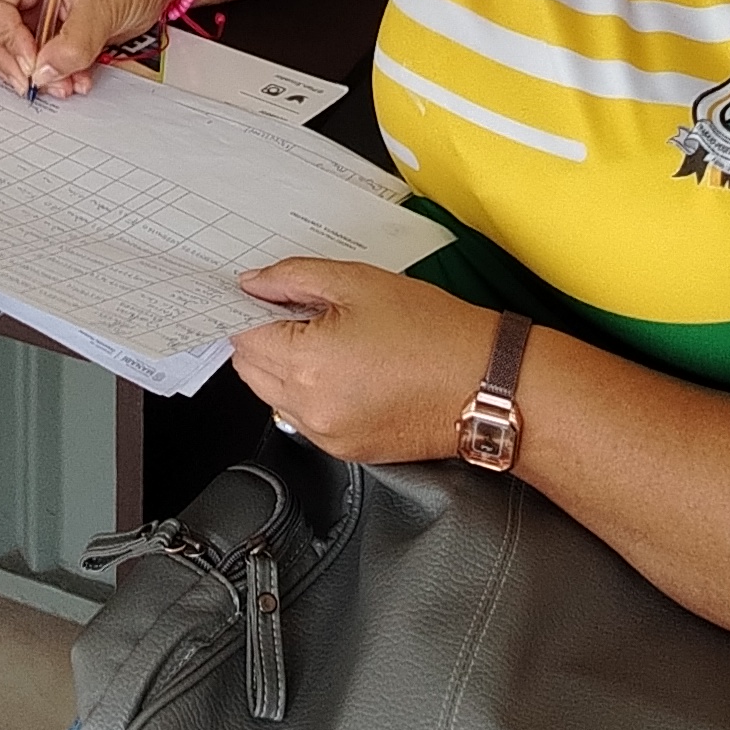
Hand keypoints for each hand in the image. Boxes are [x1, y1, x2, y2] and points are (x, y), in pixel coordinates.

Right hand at [0, 0, 186, 95]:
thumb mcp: (105, 4)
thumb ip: (73, 43)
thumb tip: (44, 72)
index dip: (5, 40)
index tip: (32, 64)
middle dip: (7, 61)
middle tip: (34, 81)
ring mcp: (32, 8)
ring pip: (5, 49)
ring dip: (33, 73)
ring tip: (65, 82)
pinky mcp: (46, 29)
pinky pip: (33, 59)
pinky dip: (49, 74)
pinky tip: (73, 78)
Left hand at [230, 257, 494, 462]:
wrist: (486, 383)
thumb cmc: (435, 332)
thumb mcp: (359, 282)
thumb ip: (294, 278)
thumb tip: (254, 284)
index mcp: (307, 362)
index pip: (242, 336)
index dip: (250, 310)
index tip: (263, 296)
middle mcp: (309, 407)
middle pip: (250, 368)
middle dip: (264, 338)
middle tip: (304, 313)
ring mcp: (326, 434)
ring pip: (272, 396)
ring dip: (284, 367)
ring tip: (334, 342)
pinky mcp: (346, 451)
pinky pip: (303, 417)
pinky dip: (310, 393)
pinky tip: (348, 369)